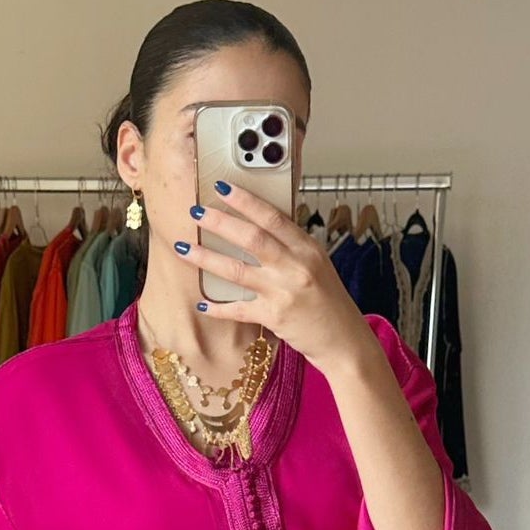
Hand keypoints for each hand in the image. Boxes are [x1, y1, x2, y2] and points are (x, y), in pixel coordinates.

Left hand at [179, 180, 375, 376]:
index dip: (245, 200)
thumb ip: (291, 248)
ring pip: (238, 270)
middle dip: (220, 222)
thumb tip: (259, 228)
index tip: (223, 187)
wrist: (345, 342)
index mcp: (307, 248)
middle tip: (196, 212)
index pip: (273, 217)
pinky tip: (203, 303)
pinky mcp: (275, 316)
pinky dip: (219, 307)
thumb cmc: (329, 304)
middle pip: (252, 237)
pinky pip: (239, 309)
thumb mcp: (317, 266)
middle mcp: (296, 266)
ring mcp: (284, 291)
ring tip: (185, 248)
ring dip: (207, 258)